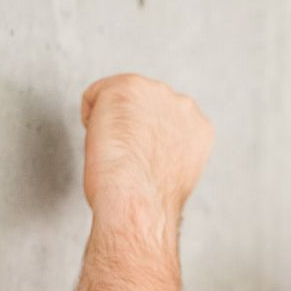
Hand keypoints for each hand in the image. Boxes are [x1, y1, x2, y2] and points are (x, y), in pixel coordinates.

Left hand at [80, 74, 213, 230]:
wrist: (139, 203)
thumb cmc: (151, 203)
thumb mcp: (174, 175)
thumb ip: (168, 151)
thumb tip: (150, 151)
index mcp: (199, 128)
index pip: (164, 121)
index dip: (146, 142)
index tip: (141, 163)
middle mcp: (183, 105)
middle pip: (143, 105)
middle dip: (132, 126)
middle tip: (127, 160)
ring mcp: (156, 92)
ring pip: (119, 99)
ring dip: (113, 122)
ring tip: (118, 154)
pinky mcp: (128, 86)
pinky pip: (94, 97)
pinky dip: (91, 119)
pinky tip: (104, 144)